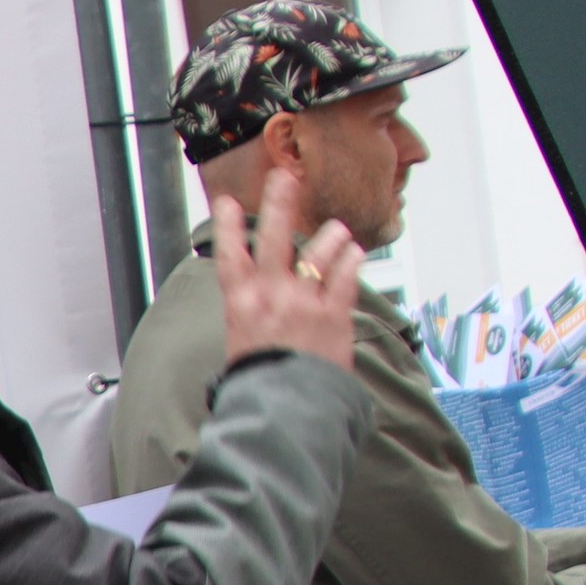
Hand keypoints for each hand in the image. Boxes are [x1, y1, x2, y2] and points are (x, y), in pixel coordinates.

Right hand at [215, 161, 363, 373]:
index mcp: (242, 304)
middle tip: (285, 177)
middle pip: (275, 239)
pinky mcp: (334, 315)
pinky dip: (352, 262)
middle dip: (280, 203)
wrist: (284, 407)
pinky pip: (346, 278)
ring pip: (318, 254)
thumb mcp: (239, 344)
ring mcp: (305, 302)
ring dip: (330, 237)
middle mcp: (272, 296)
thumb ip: (250, 316)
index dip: (229, 225)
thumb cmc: (258, 383)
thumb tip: (253, 304)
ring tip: (338, 230)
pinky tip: (356, 252)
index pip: (231, 255)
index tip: (229, 202)